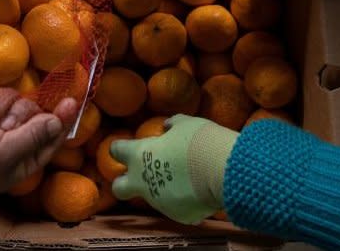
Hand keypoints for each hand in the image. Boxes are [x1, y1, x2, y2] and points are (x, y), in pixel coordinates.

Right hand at [0, 85, 78, 225]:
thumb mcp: (7, 154)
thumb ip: (34, 134)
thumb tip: (58, 119)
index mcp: (22, 157)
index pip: (50, 135)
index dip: (60, 119)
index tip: (71, 101)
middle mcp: (9, 136)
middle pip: (31, 110)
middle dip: (15, 116)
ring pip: (10, 95)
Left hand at [110, 115, 237, 224]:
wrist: (222, 170)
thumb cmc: (200, 140)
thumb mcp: (185, 124)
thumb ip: (172, 125)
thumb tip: (167, 126)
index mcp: (140, 155)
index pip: (116, 150)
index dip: (120, 148)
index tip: (127, 147)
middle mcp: (143, 181)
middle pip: (119, 188)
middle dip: (124, 184)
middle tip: (140, 177)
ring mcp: (159, 202)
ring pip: (153, 198)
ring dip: (164, 190)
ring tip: (188, 179)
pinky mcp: (178, 216)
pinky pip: (179, 209)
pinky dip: (187, 201)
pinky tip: (202, 192)